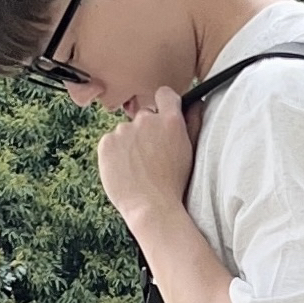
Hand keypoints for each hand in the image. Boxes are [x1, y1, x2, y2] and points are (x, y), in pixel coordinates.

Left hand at [95, 85, 202, 234]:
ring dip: (130, 143)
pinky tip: (124, 170)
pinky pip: (110, 142)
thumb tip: (197, 102)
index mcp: (170, 120)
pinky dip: (115, 153)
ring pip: (126, 131)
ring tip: (137, 168)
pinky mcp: (107, 142)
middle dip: (147, 131)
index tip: (162, 118)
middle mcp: (146, 120)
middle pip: (144, 116)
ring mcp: (124, 130)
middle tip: (151, 157)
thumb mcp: (190, 152)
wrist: (151, 208)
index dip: (164, 105)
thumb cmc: (174, 184)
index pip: (165, 94)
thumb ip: (194, 123)